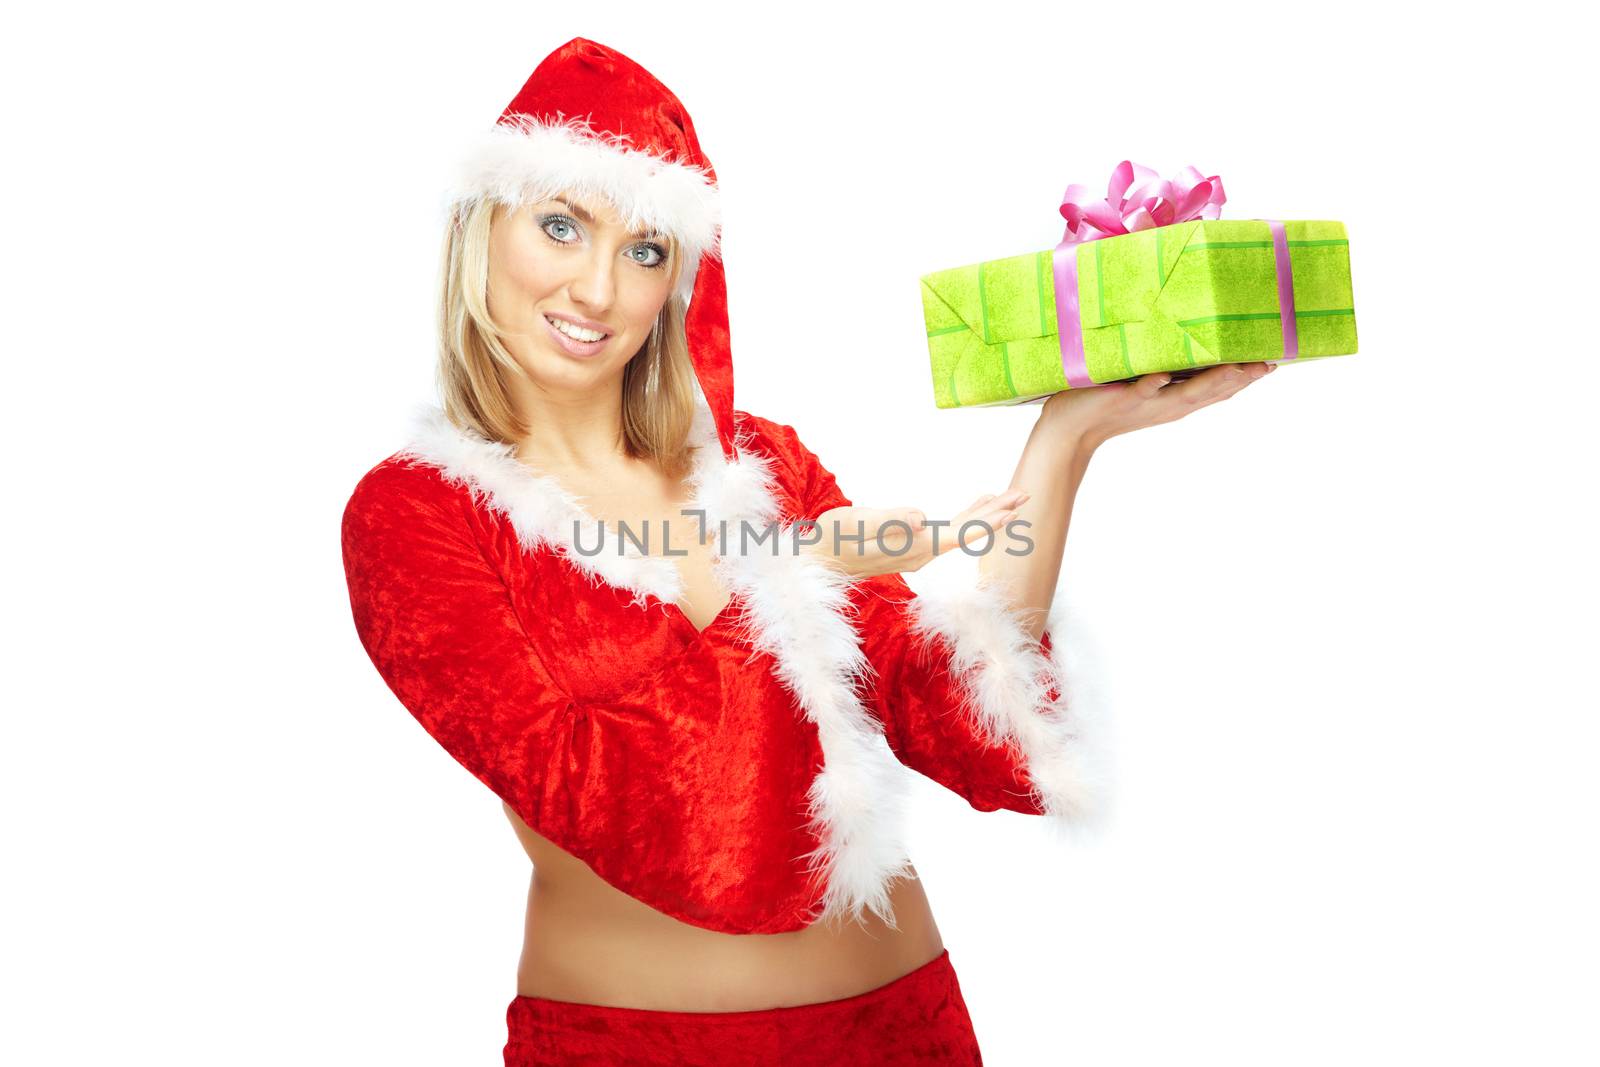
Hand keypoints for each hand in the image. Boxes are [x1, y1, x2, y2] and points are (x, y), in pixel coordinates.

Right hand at [797, 489, 1031, 579]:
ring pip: (961, 531)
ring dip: (985, 513)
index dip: (986, 522)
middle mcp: (921, 552)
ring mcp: (917, 549)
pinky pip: (948, 529)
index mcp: (913, 548)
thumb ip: (887, 521)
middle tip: (1025, 494)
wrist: (816, 561)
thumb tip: (921, 517)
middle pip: (967, 533)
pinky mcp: (910, 544)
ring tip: (1009, 496)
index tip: (1012, 511)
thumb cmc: (831, 541)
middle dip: (996, 514)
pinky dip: (966, 514)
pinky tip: (977, 505)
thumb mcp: (854, 525)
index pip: (959, 535)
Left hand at [1039, 361, 1276, 449]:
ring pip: (1185, 393)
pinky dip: (1151, 384)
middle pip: (1211, 392)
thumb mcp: (1139, 383)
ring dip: (1211, 381)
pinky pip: (1139, 390)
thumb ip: (1160, 364)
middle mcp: (1166, 404)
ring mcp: (1146, 402)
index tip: (1272, 362)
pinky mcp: (1120, 398)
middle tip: (1269, 364)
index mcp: (1173, 399)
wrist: (1067, 431)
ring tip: (1236, 369)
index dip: (1244, 377)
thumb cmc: (1101, 401)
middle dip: (1240, 378)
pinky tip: (1162, 376)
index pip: (1216, 388)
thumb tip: (1177, 332)